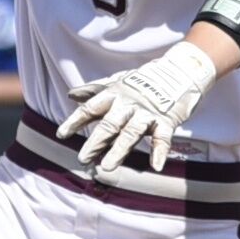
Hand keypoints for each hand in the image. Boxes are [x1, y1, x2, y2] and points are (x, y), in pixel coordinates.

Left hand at [55, 42, 216, 170]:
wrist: (179, 71)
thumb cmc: (142, 81)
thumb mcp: (116, 82)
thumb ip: (94, 91)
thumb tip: (71, 95)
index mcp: (114, 94)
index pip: (90, 108)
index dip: (75, 121)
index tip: (61, 134)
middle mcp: (128, 104)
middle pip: (109, 123)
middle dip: (95, 141)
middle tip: (82, 158)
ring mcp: (147, 113)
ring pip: (131, 133)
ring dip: (119, 150)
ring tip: (107, 167)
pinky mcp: (166, 121)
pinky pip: (163, 138)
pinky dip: (160, 152)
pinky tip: (156, 166)